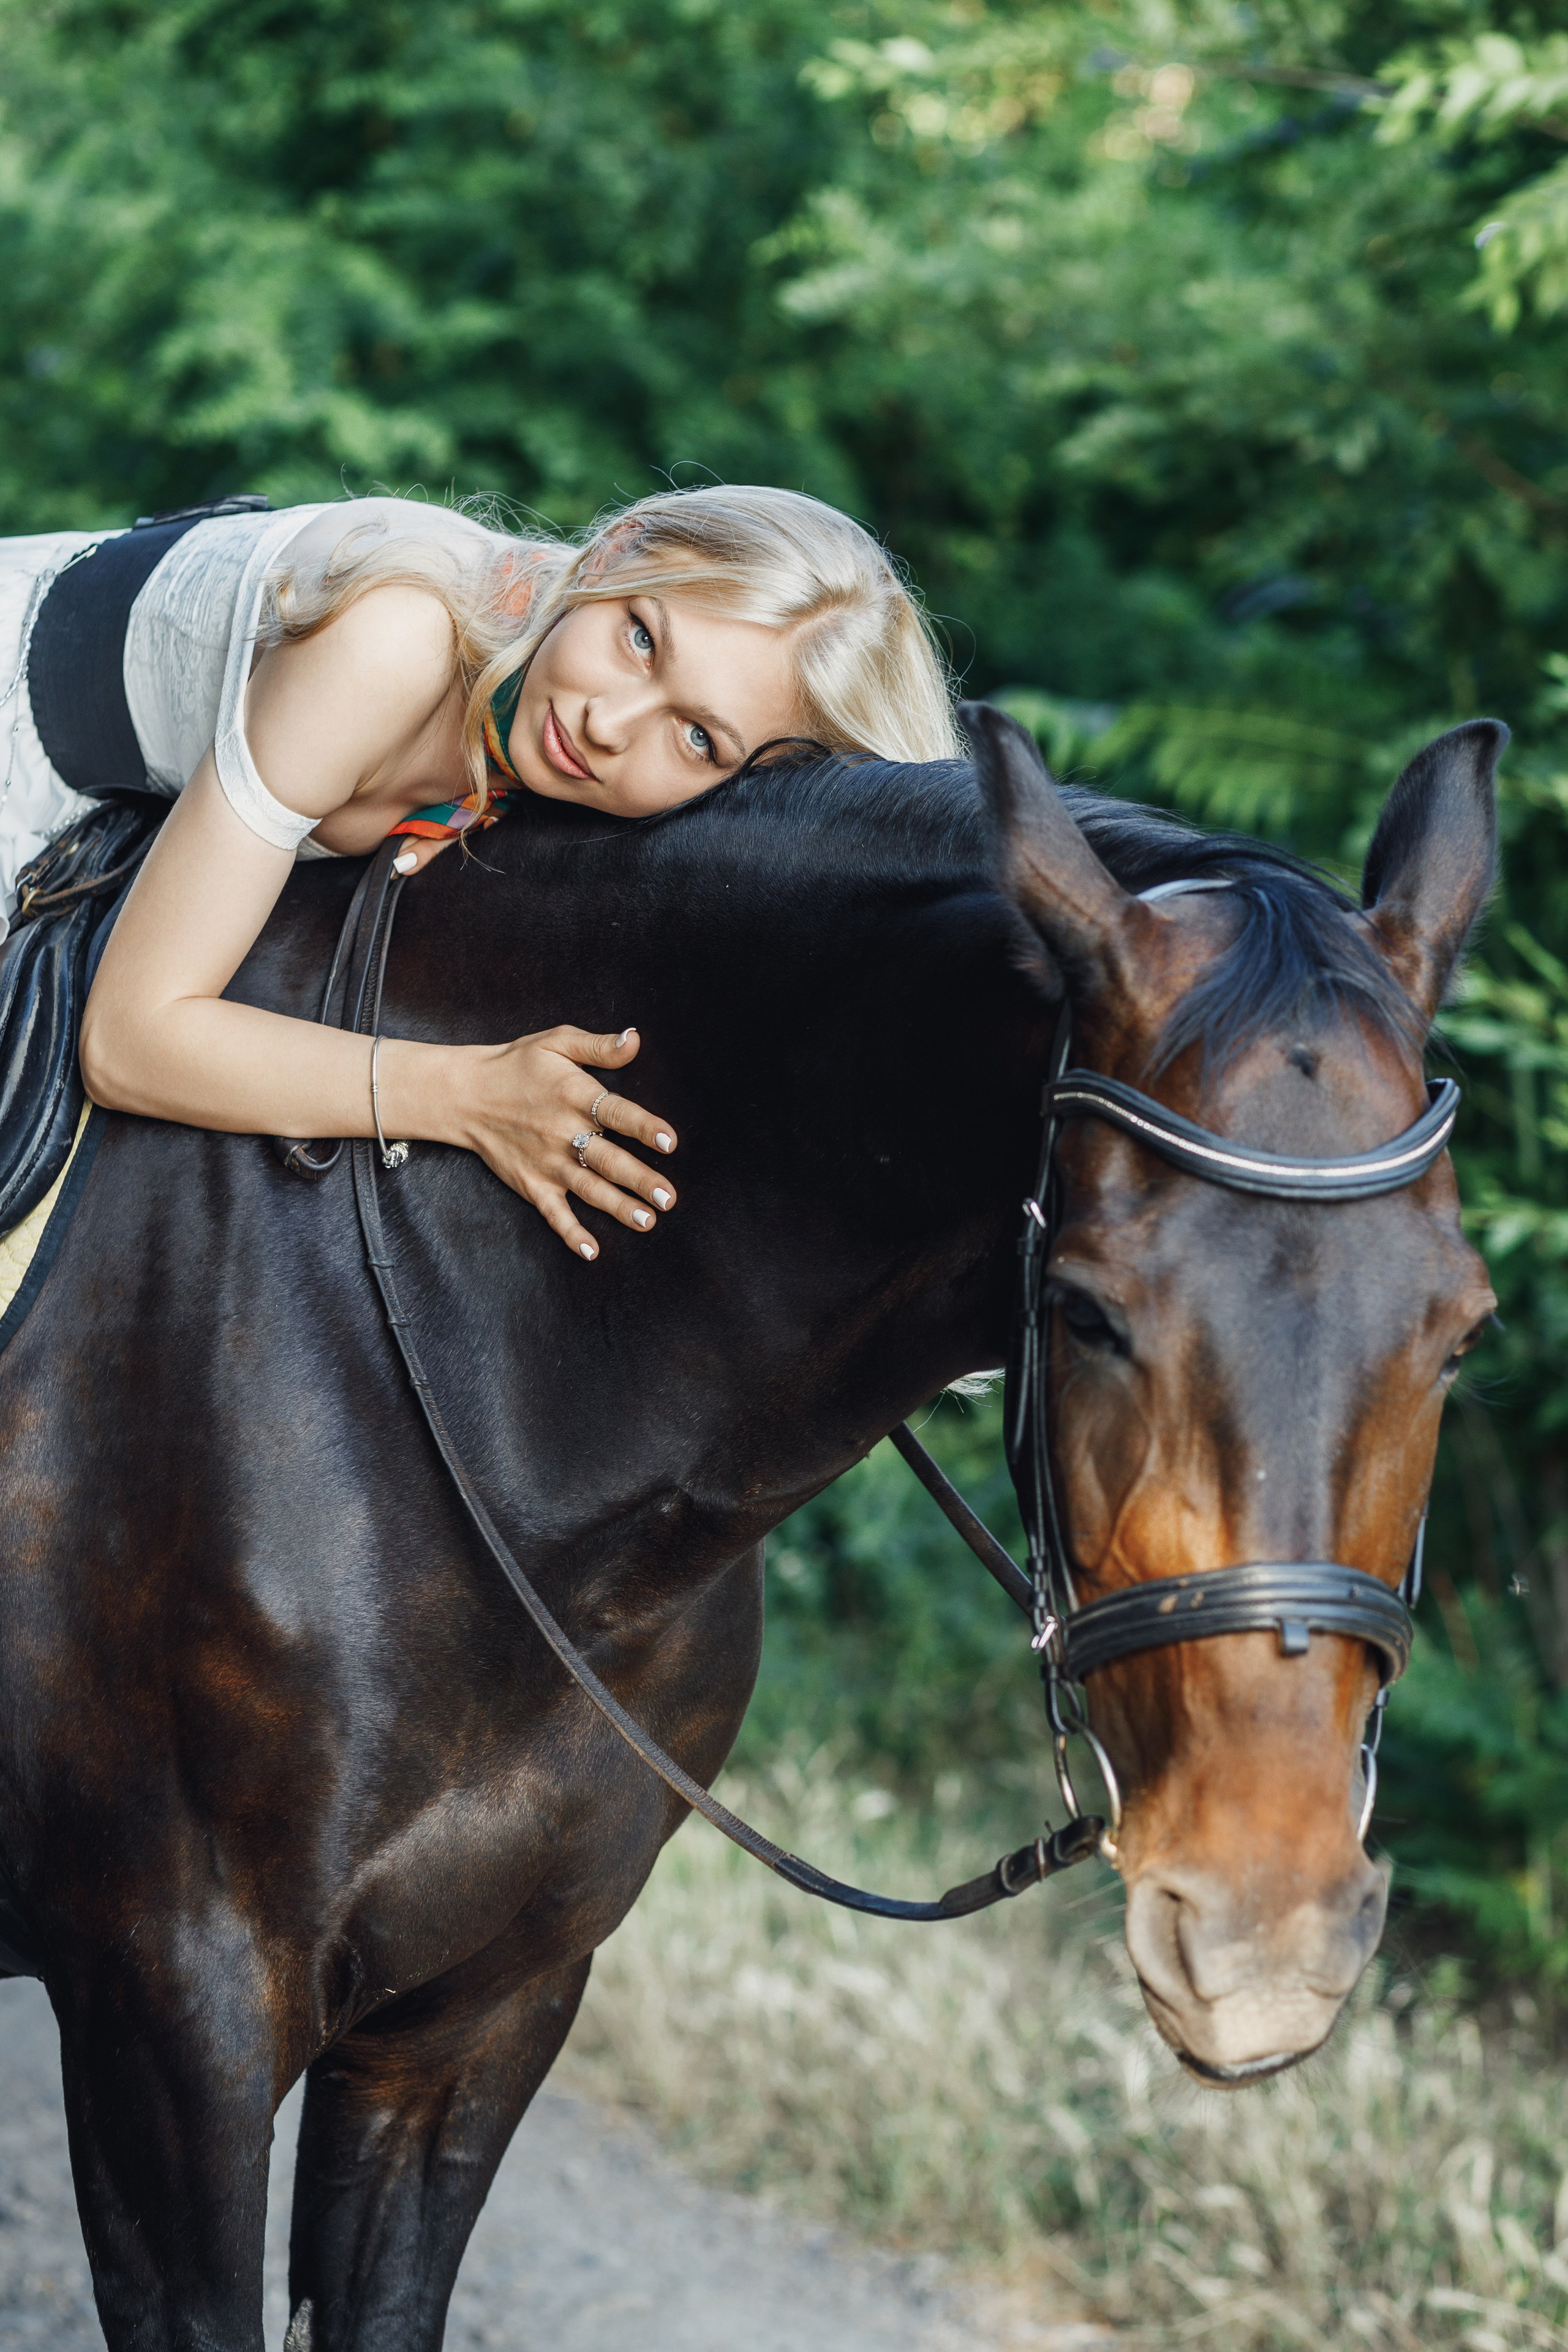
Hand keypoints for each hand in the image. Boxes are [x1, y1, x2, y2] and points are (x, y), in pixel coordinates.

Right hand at [456, 1024, 677, 1259]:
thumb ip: (599, 1047)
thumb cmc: (517, 1065)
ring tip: (647, 1222)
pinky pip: (553, 1213)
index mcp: (575, 1097)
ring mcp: (547, 1163)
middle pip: (608, 1160)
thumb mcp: (557, 1043)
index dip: (644, 1127)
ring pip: (589, 1189)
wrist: (466, 1094)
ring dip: (618, 1207)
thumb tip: (636, 1039)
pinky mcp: (531, 1184)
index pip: (617, 1114)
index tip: (669, 1142)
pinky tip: (591, 1252)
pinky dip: (570, 1233)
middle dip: (639, 1180)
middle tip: (668, 1198)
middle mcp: (563, 1134)